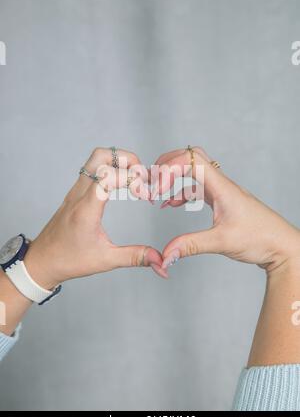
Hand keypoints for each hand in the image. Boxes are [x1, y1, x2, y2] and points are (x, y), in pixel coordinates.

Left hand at [24, 148, 166, 289]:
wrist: (42, 261)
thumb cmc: (68, 260)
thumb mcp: (105, 260)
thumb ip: (134, 256)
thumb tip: (158, 259)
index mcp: (86, 209)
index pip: (108, 175)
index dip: (132, 179)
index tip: (145, 195)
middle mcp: (79, 194)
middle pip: (101, 156)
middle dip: (127, 160)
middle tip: (142, 177)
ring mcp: (76, 191)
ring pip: (96, 159)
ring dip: (119, 162)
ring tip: (134, 181)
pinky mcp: (76, 193)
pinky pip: (93, 170)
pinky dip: (111, 170)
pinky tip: (121, 187)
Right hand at [152, 147, 299, 275]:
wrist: (281, 245)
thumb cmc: (260, 238)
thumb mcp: (222, 242)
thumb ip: (191, 245)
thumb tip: (166, 254)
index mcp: (221, 187)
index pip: (191, 161)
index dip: (169, 169)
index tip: (157, 189)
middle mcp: (221, 184)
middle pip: (191, 157)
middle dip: (168, 163)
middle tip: (151, 177)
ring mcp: (221, 191)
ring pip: (193, 171)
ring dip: (173, 176)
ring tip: (156, 191)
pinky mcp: (221, 200)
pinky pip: (196, 188)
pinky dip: (180, 192)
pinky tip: (170, 204)